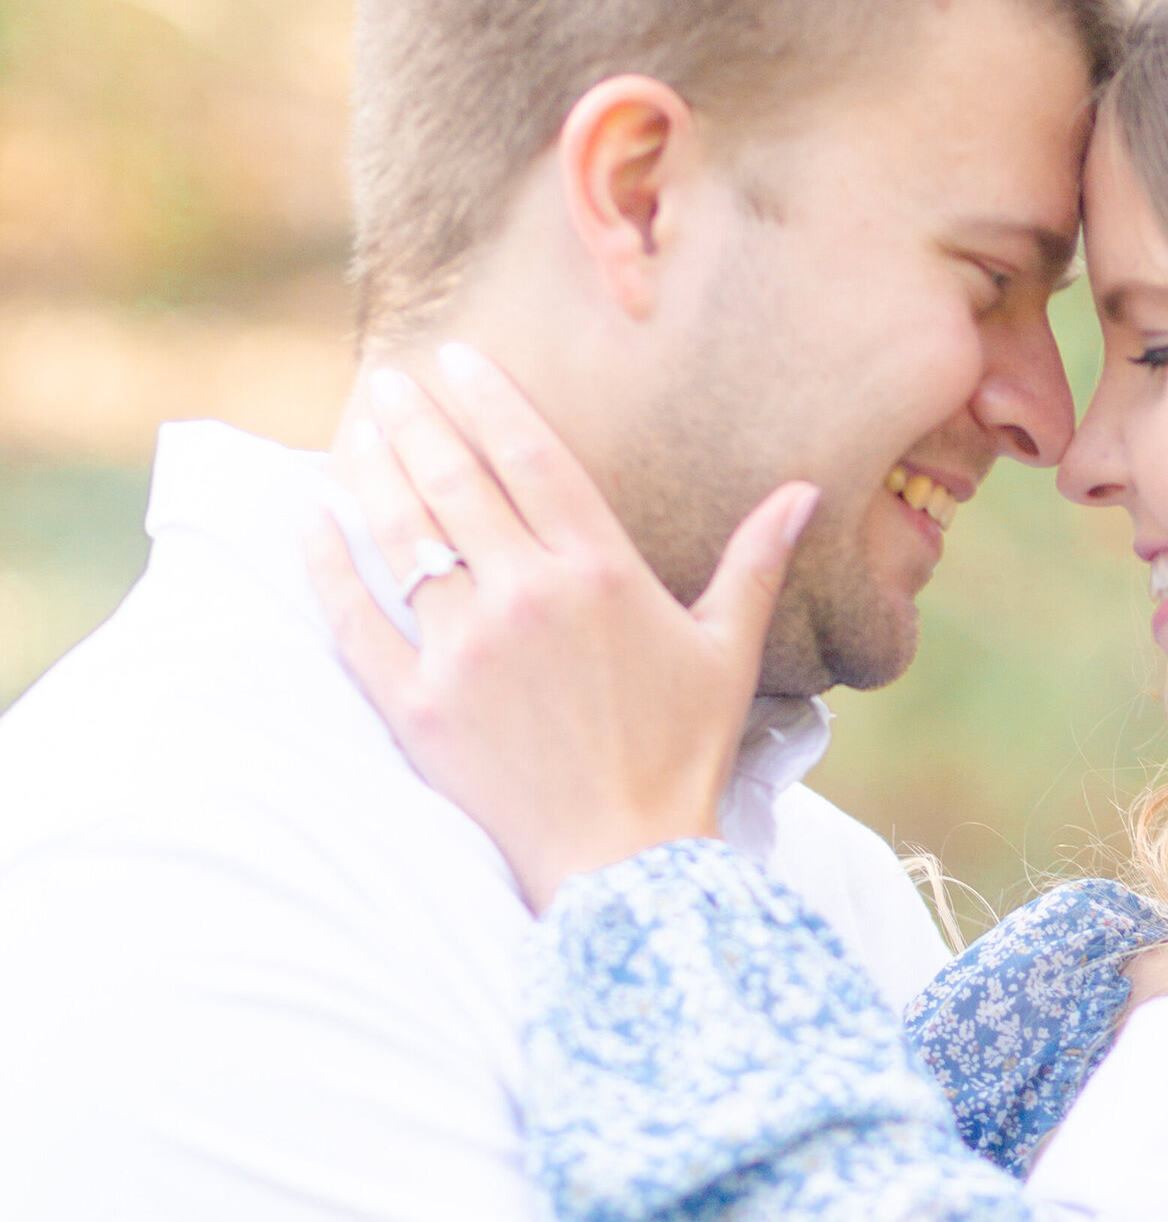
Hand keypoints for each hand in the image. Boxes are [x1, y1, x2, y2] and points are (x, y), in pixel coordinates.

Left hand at [306, 344, 815, 911]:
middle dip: (416, 418)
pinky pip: (355, 619)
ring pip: (402, 534)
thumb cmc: (682, 756)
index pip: (530, 455)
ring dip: (372, 470)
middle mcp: (527, 596)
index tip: (454, 359)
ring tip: (355, 427)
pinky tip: (309, 520)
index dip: (488, 398)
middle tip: (386, 378)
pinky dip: (326, 564)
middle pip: (455, 479)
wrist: (625, 863)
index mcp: (601, 573)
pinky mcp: (417, 706)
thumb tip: (805, 490)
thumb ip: (756, 561)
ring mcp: (466, 650)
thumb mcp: (728, 652)